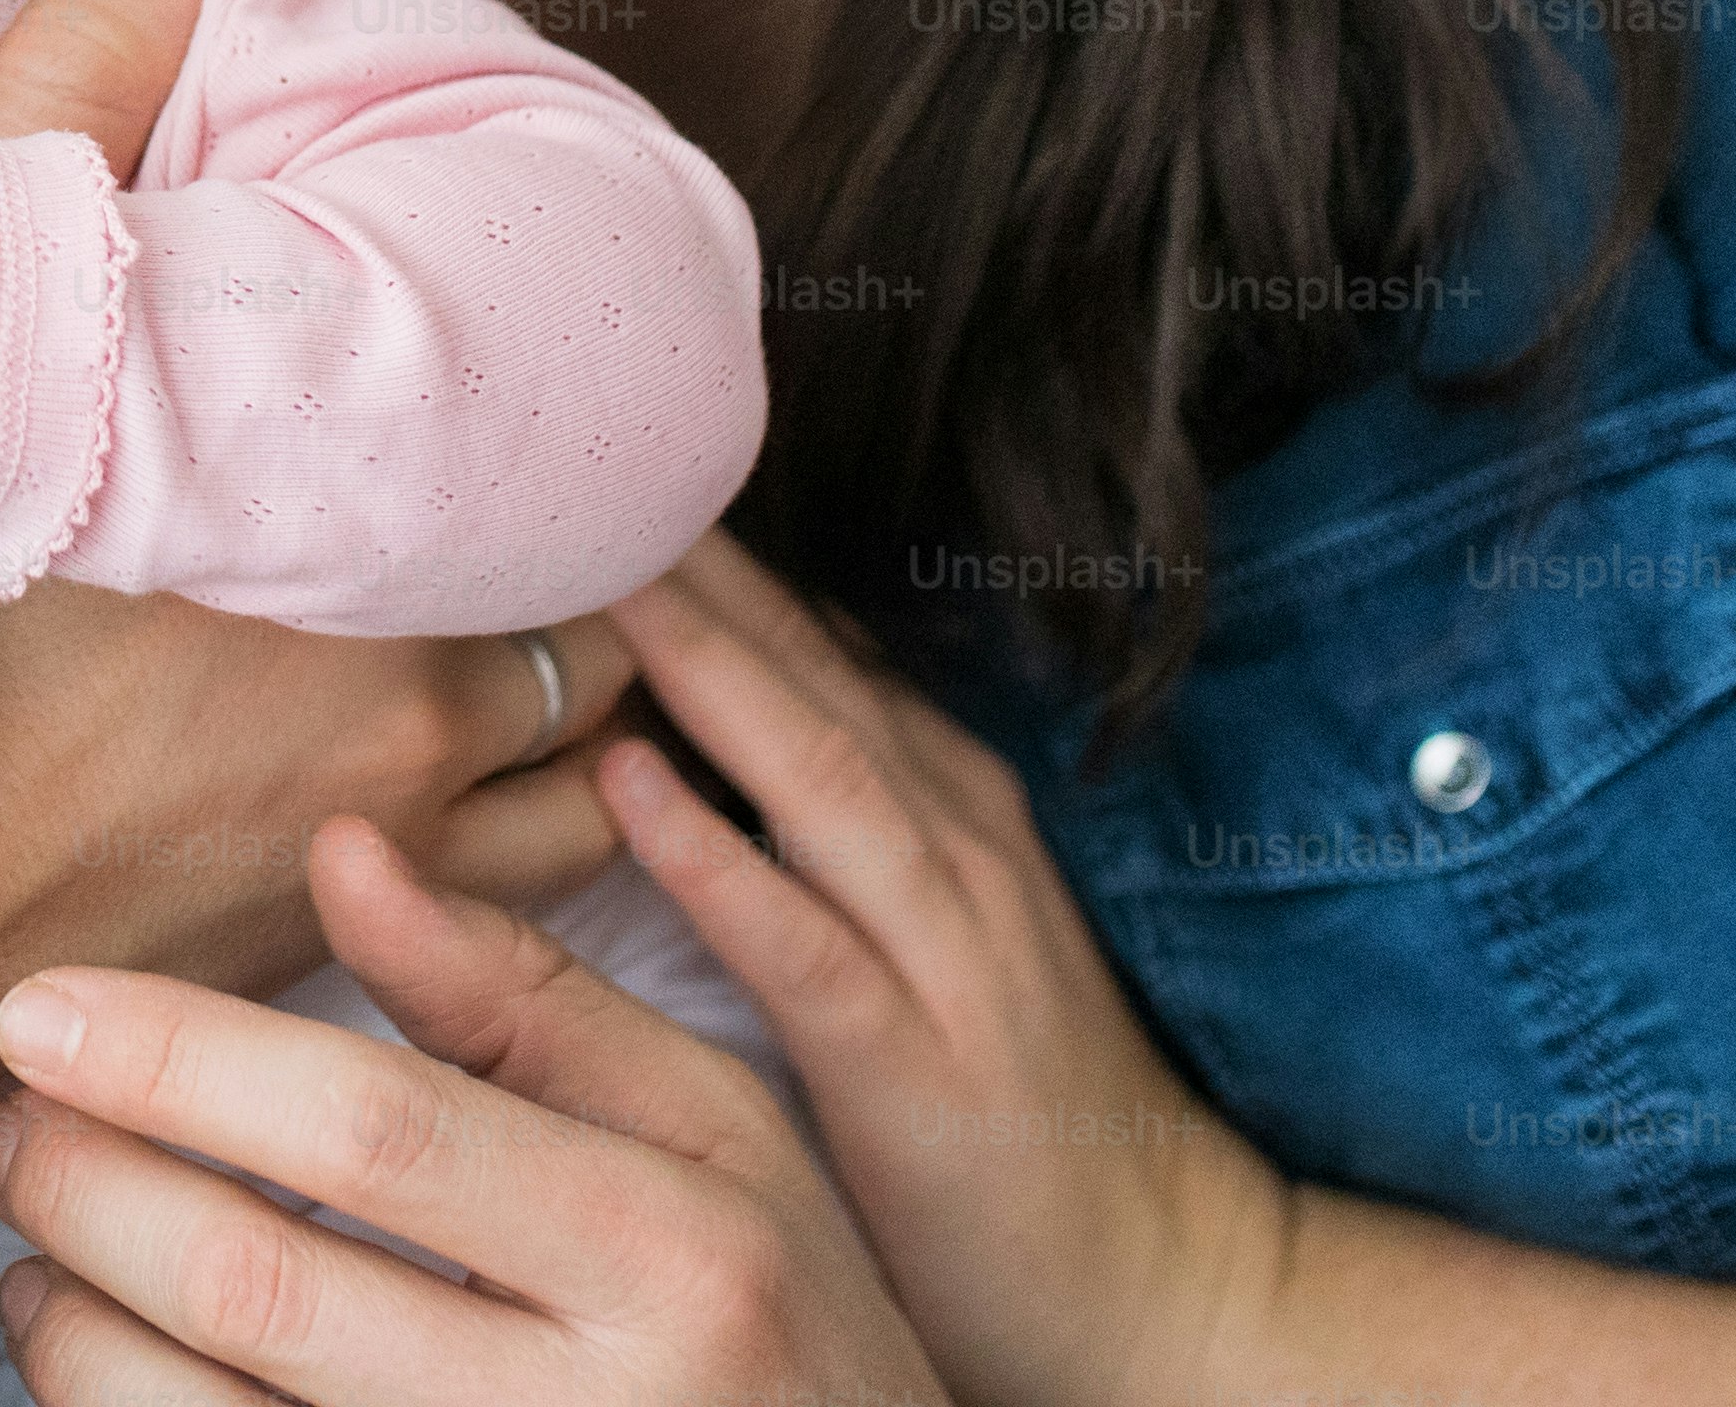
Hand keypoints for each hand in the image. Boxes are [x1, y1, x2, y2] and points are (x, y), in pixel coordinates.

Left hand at [0, 815, 948, 1406]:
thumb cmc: (785, 1316)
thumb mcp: (714, 1134)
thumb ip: (522, 996)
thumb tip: (342, 849)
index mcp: (669, 1248)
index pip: (378, 1132)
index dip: (185, 1060)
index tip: (42, 1007)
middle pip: (263, 1287)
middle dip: (86, 1185)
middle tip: (3, 1115)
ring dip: (74, 1325)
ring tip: (36, 1240)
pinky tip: (93, 1355)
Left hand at [594, 535, 1283, 1406]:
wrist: (1160, 1283)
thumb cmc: (1001, 1110)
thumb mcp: (915, 928)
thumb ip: (819, 821)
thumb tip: (675, 716)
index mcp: (938, 799)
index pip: (808, 635)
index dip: (704, 544)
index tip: (593, 454)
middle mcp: (950, 839)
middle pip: (802, 661)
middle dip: (692, 555)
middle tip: (575, 452)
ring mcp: (942, 943)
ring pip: (809, 764)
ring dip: (699, 660)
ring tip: (592, 567)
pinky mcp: (911, 1061)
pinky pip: (802, 939)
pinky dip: (717, 852)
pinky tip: (630, 783)